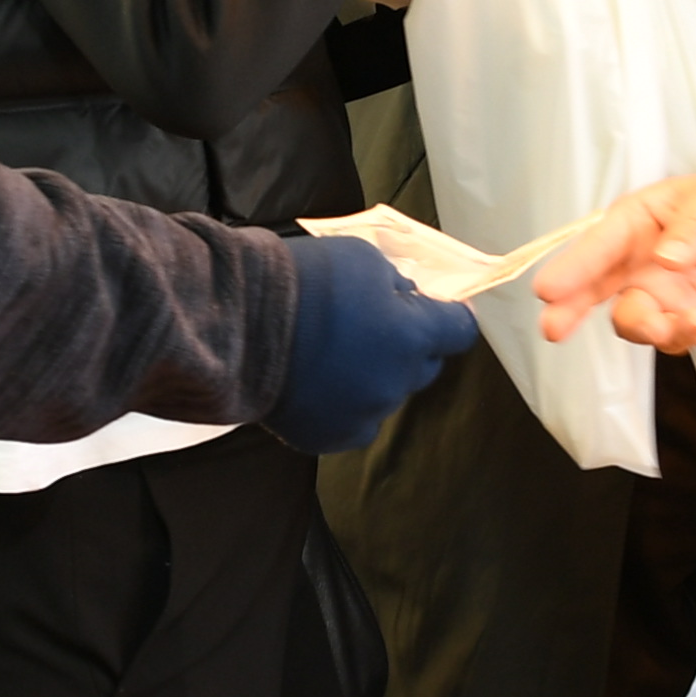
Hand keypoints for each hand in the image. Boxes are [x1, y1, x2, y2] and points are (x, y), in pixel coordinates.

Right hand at [274, 232, 486, 453]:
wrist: (236, 324)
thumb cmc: (300, 281)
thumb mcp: (362, 258)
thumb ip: (396, 286)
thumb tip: (407, 301)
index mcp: (411, 337)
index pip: (459, 332)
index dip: (450, 318)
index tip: (439, 311)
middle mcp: (396, 383)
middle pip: (423, 367)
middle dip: (407, 347)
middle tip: (370, 327)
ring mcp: (364, 415)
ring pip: (386, 395)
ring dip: (372, 376)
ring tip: (330, 355)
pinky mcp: (331, 438)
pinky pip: (354, 421)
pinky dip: (343, 405)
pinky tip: (315, 383)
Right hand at [532, 164, 695, 353]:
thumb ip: (692, 228)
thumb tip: (666, 259)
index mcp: (635, 222)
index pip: (598, 244)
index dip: (572, 266)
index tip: (548, 289)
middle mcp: (635, 262)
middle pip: (591, 289)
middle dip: (570, 309)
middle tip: (553, 328)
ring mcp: (656, 296)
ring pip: (628, 319)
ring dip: (641, 325)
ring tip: (667, 323)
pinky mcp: (680, 323)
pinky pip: (667, 339)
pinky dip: (679, 334)